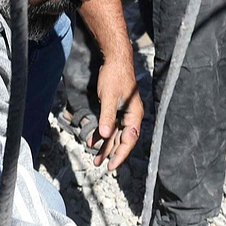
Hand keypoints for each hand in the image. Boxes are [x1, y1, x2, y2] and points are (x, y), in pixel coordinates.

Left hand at [87, 53, 144, 170]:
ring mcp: (124, 113)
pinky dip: (101, 134)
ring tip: (95, 159)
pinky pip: (110, 126)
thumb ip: (107, 116)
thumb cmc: (115, 76)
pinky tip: (92, 141)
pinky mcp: (117, 110)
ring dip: (105, 146)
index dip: (120, 154)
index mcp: (134, 114)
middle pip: (123, 140)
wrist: (115, 60)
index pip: (129, 139)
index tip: (111, 165)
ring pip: (115, 135)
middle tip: (100, 165)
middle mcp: (131, 116)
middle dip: (111, 153)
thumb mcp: (109, 96)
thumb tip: (105, 134)